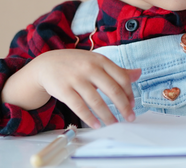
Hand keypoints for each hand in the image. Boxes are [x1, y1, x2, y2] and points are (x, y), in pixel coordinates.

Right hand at [2, 49, 140, 127]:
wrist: (47, 64)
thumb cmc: (76, 64)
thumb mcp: (97, 62)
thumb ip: (117, 70)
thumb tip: (139, 73)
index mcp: (101, 60)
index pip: (122, 77)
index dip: (129, 93)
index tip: (132, 104)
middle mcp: (90, 68)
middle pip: (113, 90)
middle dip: (124, 107)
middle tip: (130, 118)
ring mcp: (76, 79)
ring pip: (96, 101)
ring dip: (108, 115)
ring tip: (114, 124)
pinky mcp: (64, 90)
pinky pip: (79, 107)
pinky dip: (90, 118)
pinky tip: (97, 125)